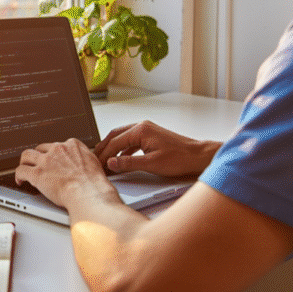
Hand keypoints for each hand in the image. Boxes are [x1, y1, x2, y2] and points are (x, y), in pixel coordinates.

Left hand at [14, 138, 118, 208]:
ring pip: (27, 155)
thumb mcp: (93, 163)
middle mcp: (57, 150)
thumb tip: (84, 164)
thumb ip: (84, 159)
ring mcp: (46, 161)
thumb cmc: (93, 183)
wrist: (88, 192)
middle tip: (37, 163)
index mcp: (72, 145)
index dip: (53, 153)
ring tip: (24, 167)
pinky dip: (18, 175)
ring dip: (25, 161)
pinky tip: (20, 180)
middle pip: (41, 148)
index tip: (52, 158)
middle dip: (38, 155)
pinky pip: (21, 170)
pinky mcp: (37, 174)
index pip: (57, 145)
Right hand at [94, 121, 220, 176]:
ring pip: (122, 137)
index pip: (114, 142)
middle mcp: (142, 126)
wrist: (197, 156)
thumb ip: (128, 163)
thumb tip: (111, 163)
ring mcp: (147, 130)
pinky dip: (123, 149)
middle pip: (115, 136)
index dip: (104, 155)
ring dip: (113, 148)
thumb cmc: (179, 158)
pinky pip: (131, 141)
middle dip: (104, 148)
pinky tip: (120, 159)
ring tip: (105, 160)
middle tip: (95, 160)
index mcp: (140, 130)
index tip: (97, 164)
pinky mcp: (151, 136)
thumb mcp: (151, 164)